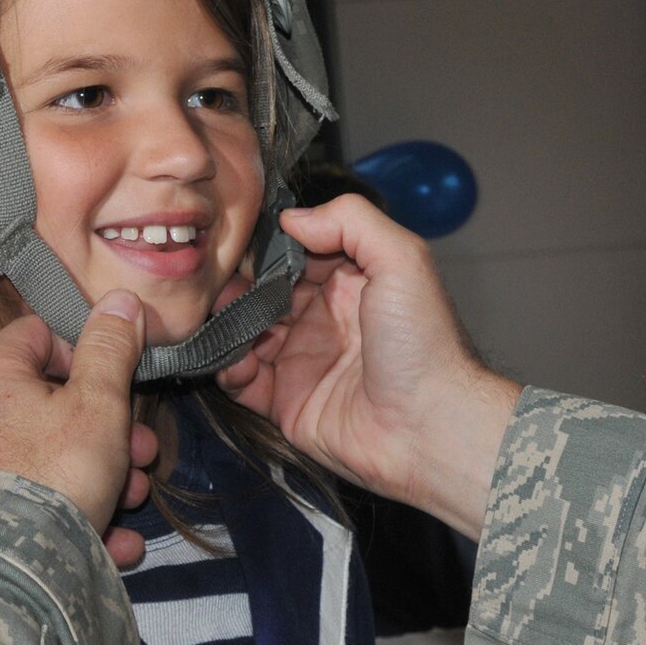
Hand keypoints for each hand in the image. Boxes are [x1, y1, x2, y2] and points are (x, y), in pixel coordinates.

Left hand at [0, 290, 160, 567]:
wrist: (12, 571)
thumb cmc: (57, 475)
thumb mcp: (99, 403)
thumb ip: (112, 348)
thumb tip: (120, 299)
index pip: (39, 333)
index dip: (88, 354)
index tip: (120, 383)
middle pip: (49, 400)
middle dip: (109, 427)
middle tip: (141, 452)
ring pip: (47, 453)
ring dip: (101, 472)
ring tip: (132, 499)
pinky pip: (33, 497)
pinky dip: (72, 510)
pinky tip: (110, 538)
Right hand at [217, 196, 519, 539]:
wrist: (429, 427)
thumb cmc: (424, 342)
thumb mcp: (403, 260)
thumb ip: (352, 221)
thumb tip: (291, 218)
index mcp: (351, 282)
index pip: (297, 252)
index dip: (269, 245)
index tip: (239, 237)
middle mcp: (325, 318)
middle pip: (264, 291)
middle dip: (239, 281)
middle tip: (215, 276)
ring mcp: (304, 360)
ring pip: (246, 332)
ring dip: (226, 320)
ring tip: (215, 313)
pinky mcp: (287, 402)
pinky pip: (242, 381)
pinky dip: (226, 366)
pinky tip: (228, 354)